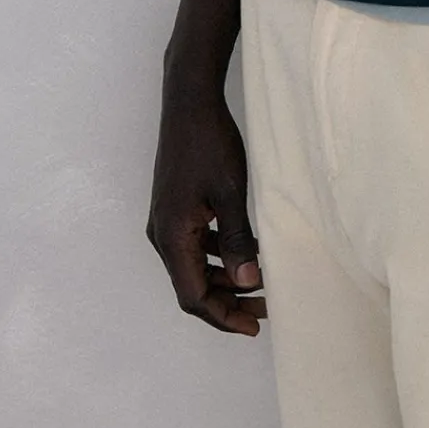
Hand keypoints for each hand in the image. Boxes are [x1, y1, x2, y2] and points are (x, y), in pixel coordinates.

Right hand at [146, 89, 267, 334]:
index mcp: (171, 236)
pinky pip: (195, 244)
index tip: (254, 325)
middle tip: (266, 306)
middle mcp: (162, 234)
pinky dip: (218, 255)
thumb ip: (238, 240)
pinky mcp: (175, 207)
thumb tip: (249, 283)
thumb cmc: (210, 144)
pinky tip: (246, 249)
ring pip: (193, 266)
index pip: (192, 296)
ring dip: (224, 278)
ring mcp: (166, 220)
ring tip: (260, 281)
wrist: (189, 102)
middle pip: (192, 285)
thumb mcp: (230, 193)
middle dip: (228, 301)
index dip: (223, 317)